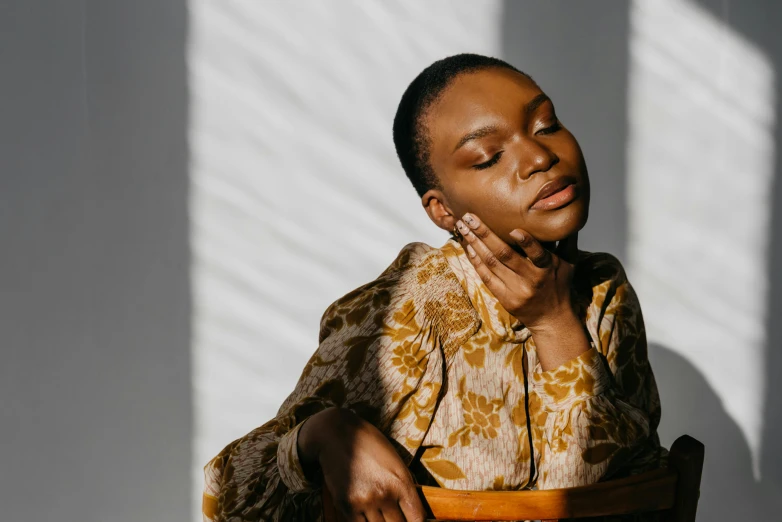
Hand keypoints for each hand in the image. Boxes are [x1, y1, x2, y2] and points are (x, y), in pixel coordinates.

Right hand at [298, 407, 425, 521]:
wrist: (336, 434)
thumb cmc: (369, 444)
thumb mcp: (395, 461)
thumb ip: (405, 486)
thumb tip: (414, 511)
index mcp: (401, 482)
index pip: (417, 519)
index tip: (410, 520)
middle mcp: (385, 494)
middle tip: (393, 516)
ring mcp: (364, 501)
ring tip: (378, 512)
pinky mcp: (345, 505)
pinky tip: (365, 516)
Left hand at [454, 214, 589, 369]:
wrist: (552, 319)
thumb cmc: (560, 285)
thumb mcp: (569, 263)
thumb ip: (568, 240)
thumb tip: (569, 216)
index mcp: (547, 268)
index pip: (537, 254)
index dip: (526, 242)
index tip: (513, 229)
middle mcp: (531, 279)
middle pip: (505, 255)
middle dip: (485, 234)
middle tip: (469, 217)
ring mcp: (516, 290)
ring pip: (492, 264)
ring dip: (474, 244)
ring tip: (462, 227)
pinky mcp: (505, 298)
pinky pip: (487, 278)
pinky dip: (476, 262)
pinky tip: (468, 248)